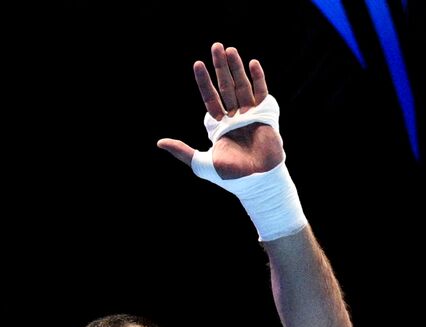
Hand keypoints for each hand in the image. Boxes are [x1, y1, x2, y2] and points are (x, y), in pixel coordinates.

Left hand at [157, 43, 283, 179]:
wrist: (255, 180)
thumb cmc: (229, 176)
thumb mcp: (200, 163)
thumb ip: (182, 151)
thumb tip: (160, 142)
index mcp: (218, 126)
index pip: (209, 98)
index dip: (203, 81)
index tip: (197, 64)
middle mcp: (233, 117)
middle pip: (226, 87)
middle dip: (220, 67)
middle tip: (216, 46)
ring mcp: (250, 114)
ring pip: (241, 86)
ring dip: (236, 68)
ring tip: (229, 50)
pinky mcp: (266, 114)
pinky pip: (261, 92)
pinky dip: (258, 78)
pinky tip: (252, 63)